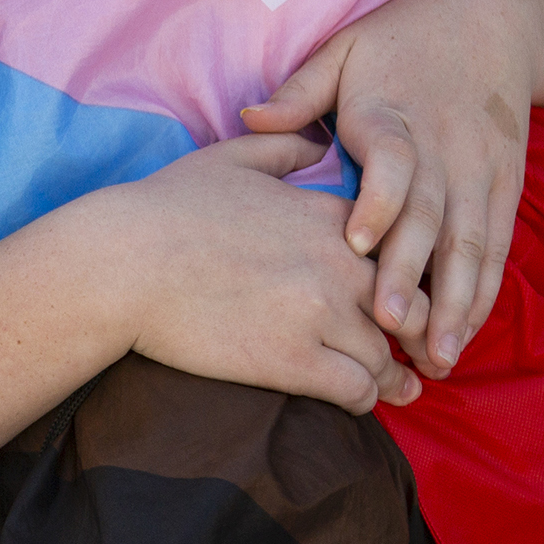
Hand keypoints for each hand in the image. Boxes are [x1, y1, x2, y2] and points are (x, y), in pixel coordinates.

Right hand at [77, 132, 417, 414]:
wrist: (122, 263)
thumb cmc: (165, 208)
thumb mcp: (230, 157)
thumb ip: (285, 146)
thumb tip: (317, 143)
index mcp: (327, 215)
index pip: (400, 251)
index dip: (407, 278)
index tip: (404, 298)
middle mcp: (337, 263)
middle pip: (413, 308)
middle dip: (419, 334)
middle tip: (421, 353)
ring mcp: (318, 315)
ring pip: (388, 358)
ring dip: (392, 375)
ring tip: (398, 388)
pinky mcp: (293, 361)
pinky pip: (358, 391)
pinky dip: (363, 399)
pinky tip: (354, 401)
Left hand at [243, 0, 532, 377]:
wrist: (496, 17)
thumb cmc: (404, 37)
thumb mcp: (346, 47)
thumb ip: (301, 89)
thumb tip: (250, 117)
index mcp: (396, 115)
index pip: (392, 162)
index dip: (377, 202)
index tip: (354, 243)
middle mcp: (443, 149)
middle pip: (432, 218)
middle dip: (413, 275)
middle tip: (390, 327)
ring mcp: (481, 172)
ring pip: (472, 244)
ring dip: (456, 302)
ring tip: (437, 356)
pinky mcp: (506, 187)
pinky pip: (497, 247)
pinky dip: (485, 291)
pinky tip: (467, 333)